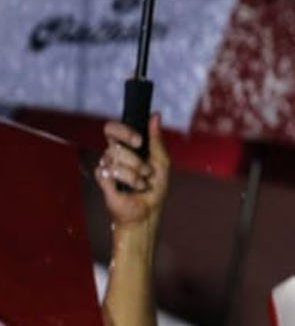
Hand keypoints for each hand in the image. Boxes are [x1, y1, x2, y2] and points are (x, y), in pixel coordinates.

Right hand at [97, 114, 167, 230]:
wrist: (149, 210)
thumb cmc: (155, 187)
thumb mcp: (161, 160)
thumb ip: (156, 139)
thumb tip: (155, 115)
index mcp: (126, 146)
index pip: (112, 129)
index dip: (122, 130)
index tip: (139, 141)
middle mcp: (113, 154)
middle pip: (113, 143)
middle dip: (135, 158)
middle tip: (145, 169)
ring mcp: (106, 167)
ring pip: (114, 159)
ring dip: (135, 173)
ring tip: (142, 182)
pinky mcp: (102, 180)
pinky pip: (109, 173)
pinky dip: (127, 181)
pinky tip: (132, 188)